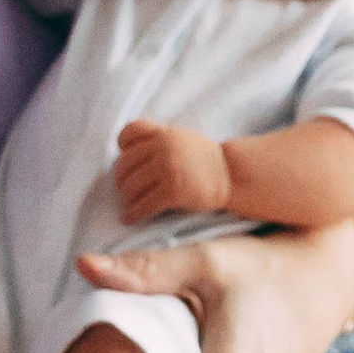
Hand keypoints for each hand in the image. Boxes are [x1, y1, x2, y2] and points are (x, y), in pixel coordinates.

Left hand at [114, 119, 231, 222]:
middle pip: (125, 163)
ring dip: (126, 199)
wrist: (232, 175)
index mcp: (164, 133)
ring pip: (131, 186)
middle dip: (121, 180)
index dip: (122, 147)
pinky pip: (144, 205)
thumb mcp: (183, 137)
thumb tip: (126, 149)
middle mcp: (163, 147)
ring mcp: (168, 168)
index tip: (125, 161)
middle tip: (123, 191)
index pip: (130, 133)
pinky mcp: (173, 191)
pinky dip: (134, 214)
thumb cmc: (205, 159)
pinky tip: (130, 219)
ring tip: (127, 206)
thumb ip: (158, 136)